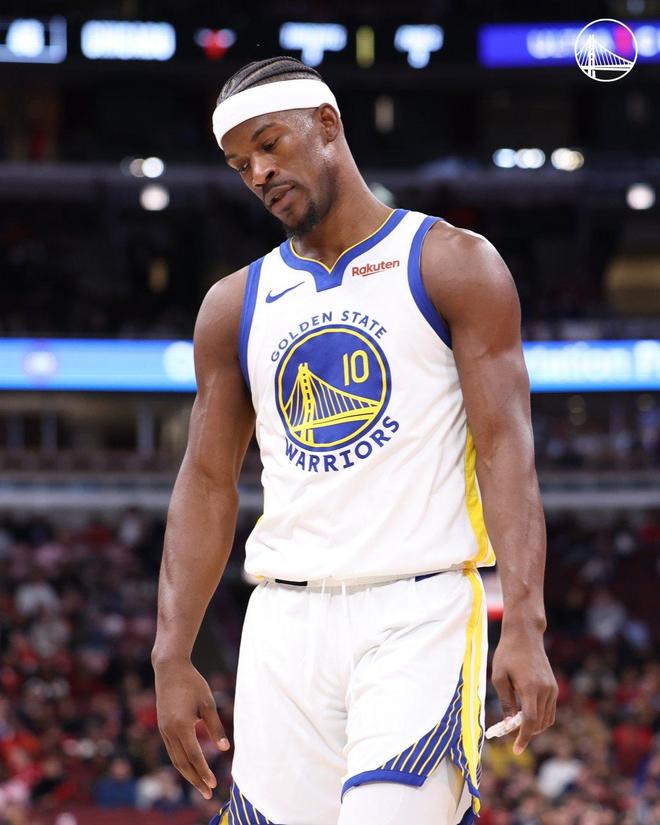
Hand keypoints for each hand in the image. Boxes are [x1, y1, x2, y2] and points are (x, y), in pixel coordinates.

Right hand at [153, 658, 229, 798]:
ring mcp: (163, 730)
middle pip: (182, 763)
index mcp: (181, 725)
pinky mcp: (162, 727)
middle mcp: (169, 731)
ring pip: (175, 759)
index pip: (193, 756)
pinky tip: (190, 767)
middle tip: (208, 793)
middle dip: (195, 779)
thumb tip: (225, 749)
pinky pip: (172, 750)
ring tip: (200, 785)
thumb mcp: (208, 703)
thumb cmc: (193, 683)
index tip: (213, 783)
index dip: (204, 771)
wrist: (170, 669)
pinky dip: (181, 762)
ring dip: (187, 774)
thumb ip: (215, 727)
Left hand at [491, 624, 557, 754]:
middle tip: (510, 733)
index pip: (530, 721)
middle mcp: (545, 690)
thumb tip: (509, 723)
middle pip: (539, 723)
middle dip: (526, 733)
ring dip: (534, 727)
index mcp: (530, 688)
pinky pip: (550, 710)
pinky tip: (527, 715)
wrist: (525, 635)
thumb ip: (505, 701)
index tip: (516, 749)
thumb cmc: (507, 654)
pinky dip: (541, 718)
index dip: (523, 738)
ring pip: (547, 719)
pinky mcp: (553, 686)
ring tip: (517, 724)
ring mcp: (552, 688)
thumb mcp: (499, 677)